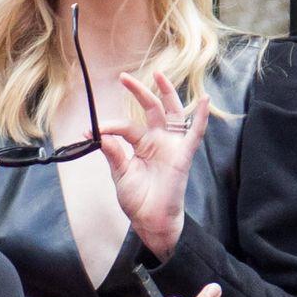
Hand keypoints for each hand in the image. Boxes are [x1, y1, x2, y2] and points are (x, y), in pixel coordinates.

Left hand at [99, 73, 209, 259]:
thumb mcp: (120, 173)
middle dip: (139, 91)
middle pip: (151, 108)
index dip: (110, 126)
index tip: (92, 130)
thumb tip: (97, 134)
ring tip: (159, 75)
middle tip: (123, 77)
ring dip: (167, 93)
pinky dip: (202, 117)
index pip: (126, 126)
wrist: (150, 221)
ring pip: (172, 112)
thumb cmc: (138, 200)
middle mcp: (158, 141)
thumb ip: (113, 152)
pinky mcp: (183, 155)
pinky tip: (205, 101)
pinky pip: (195, 133)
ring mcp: (172, 146)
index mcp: (142, 144)